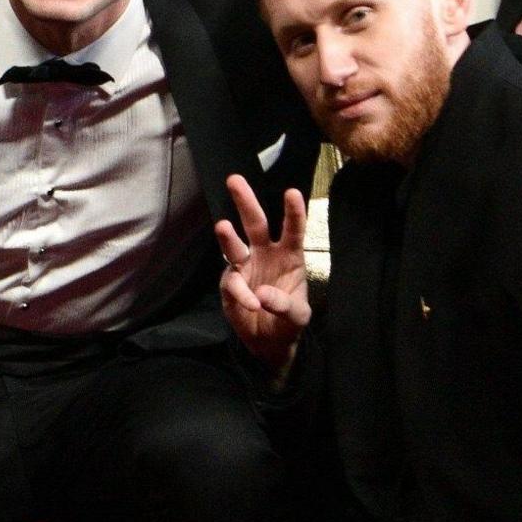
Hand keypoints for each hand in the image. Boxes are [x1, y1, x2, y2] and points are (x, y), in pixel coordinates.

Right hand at [214, 175, 308, 377]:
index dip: (292, 212)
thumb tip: (262, 295)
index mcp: (290, 256)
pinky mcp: (231, 283)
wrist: (269, 342)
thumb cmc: (288, 322)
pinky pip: (232, 283)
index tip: (291, 192)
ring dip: (227, 235)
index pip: (292, 230)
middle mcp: (266, 254)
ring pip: (233, 243)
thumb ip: (286, 306)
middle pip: (255, 224)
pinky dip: (241, 293)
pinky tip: (250, 303)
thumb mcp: (298, 317)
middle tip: (234, 180)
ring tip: (223, 226)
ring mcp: (245, 266)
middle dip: (245, 201)